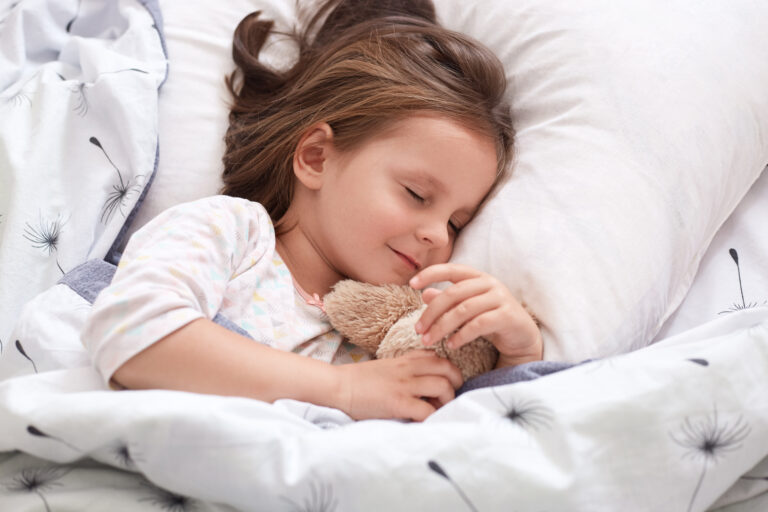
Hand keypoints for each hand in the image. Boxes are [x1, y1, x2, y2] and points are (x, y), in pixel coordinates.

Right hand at [333, 350, 462, 420]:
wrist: (338, 386)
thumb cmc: (360, 380)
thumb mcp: (387, 366)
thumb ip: (407, 367)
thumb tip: (426, 378)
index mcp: (406, 359)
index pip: (439, 357)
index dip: (449, 371)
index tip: (446, 383)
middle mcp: (408, 369)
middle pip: (447, 369)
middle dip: (455, 384)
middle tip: (449, 397)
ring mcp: (404, 385)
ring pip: (442, 387)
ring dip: (446, 401)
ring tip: (437, 410)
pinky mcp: (397, 403)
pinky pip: (426, 410)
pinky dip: (431, 417)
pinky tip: (423, 421)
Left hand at [409, 263, 541, 367]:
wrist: (522, 337)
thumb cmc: (491, 319)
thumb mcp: (468, 309)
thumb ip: (449, 301)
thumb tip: (425, 294)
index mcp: (478, 277)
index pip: (451, 269)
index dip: (430, 273)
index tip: (411, 284)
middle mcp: (490, 283)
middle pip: (453, 294)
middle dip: (431, 313)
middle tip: (418, 330)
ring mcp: (501, 298)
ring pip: (463, 310)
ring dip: (442, 327)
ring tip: (428, 340)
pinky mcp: (508, 315)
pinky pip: (478, 324)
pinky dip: (461, 335)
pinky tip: (450, 345)